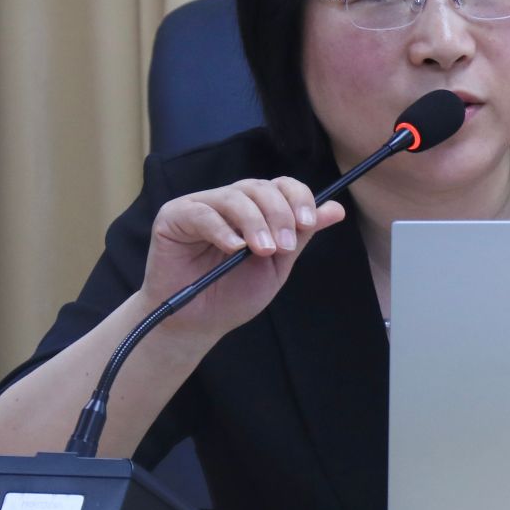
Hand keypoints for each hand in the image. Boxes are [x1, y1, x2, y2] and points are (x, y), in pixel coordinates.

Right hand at [143, 177, 346, 338]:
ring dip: (255, 222)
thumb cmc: (233, 295)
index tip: (308, 222)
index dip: (297, 197)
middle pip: (259, 188)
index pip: (280, 186)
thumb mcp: (275, 266)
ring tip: (263, 250)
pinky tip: (234, 248)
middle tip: (284, 246)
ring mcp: (200, 206)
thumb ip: (301, 236)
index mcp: (254, 209)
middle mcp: (228, 202)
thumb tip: (336, 208)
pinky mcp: (173, 217)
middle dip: (279, 214)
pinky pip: (202, 213)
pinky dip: (222, 229)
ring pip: (234, 197)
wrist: (197, 323)